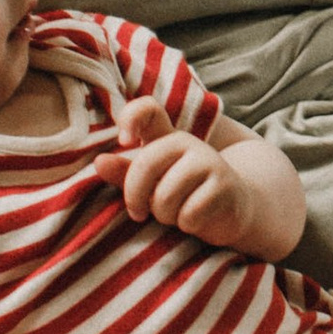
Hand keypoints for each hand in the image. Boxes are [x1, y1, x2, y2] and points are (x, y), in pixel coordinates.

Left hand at [117, 98, 256, 244]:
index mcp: (165, 137)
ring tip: (175, 213)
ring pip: (165, 196)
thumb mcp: (151, 183)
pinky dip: (187, 224)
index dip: (131, 117)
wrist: (233, 210)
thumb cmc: (184, 194)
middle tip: (139, 212)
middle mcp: (187, 143)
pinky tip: (195, 219)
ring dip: (165, 215)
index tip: (125, 140)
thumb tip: (99, 162)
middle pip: (146, 163)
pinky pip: (189, 214)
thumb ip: (126, 173)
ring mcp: (209, 161)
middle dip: (136, 196)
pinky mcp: (224, 185)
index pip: (147, 108)